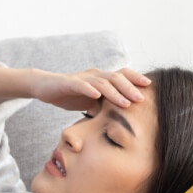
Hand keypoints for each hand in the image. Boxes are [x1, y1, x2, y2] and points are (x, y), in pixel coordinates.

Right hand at [30, 67, 150, 110]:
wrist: (44, 87)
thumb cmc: (68, 94)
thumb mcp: (89, 102)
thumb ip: (102, 106)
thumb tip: (116, 118)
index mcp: (100, 78)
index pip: (122, 75)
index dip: (135, 79)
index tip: (149, 88)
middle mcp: (94, 75)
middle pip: (116, 78)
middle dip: (130, 88)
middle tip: (141, 99)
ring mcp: (81, 78)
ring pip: (102, 82)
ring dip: (115, 92)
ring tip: (125, 103)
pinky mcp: (67, 82)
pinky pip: (80, 85)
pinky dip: (89, 89)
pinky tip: (97, 95)